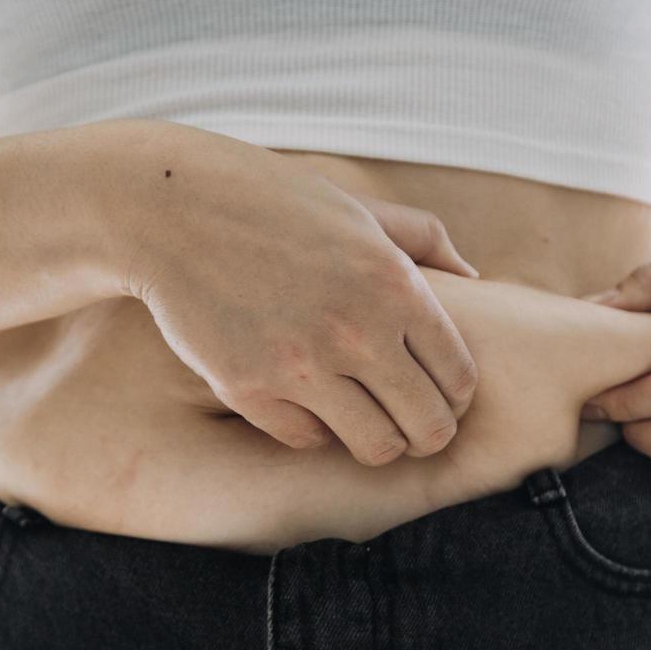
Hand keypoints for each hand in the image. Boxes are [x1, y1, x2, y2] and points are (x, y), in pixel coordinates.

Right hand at [105, 118, 481, 465]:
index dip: (457, 395)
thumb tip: (476, 277)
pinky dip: (315, 428)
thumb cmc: (274, 201)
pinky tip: (309, 402)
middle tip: (416, 427)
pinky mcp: (249, 389)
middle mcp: (356, 331)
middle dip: (429, 432)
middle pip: (428, 426)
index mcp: (394, 284)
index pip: (459, 376)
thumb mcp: (359, 209)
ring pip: (375, 448)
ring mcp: (301, 365)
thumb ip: (423, 239)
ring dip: (378, 441)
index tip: (442, 394)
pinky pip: (308, 440)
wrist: (173, 209)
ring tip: (368, 423)